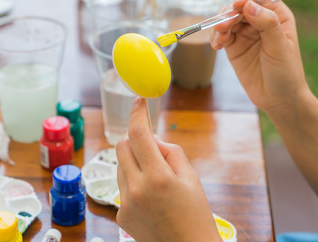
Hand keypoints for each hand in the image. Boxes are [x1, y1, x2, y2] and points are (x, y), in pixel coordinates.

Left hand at [115, 97, 221, 241]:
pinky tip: (151, 198)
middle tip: (152, 147)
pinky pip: (122, 186)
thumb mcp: (191, 177)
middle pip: (122, 146)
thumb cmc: (196, 214)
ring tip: (157, 180)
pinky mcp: (121, 215)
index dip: (138, 114)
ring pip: (121, 166)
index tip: (139, 102)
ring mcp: (125, 204)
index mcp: (158, 177)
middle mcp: (136, 189)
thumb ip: (170, 152)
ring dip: (134, 162)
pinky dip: (134, 182)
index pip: (139, 135)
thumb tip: (152, 140)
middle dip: (134, 139)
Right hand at [212, 0, 309, 113]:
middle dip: (229, 13)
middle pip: (239, 4)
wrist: (278, 99)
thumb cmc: (286, 72)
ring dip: (220, 25)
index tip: (238, 4)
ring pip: (227, 18)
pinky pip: (221, 35)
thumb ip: (267, 24)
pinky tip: (217, 46)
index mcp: (277, 14)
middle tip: (223, 27)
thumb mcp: (280, 47)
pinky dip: (216, 37)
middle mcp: (260, 20)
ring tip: (219, 39)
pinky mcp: (234, 46)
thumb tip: (249, 5)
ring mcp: (245, 33)